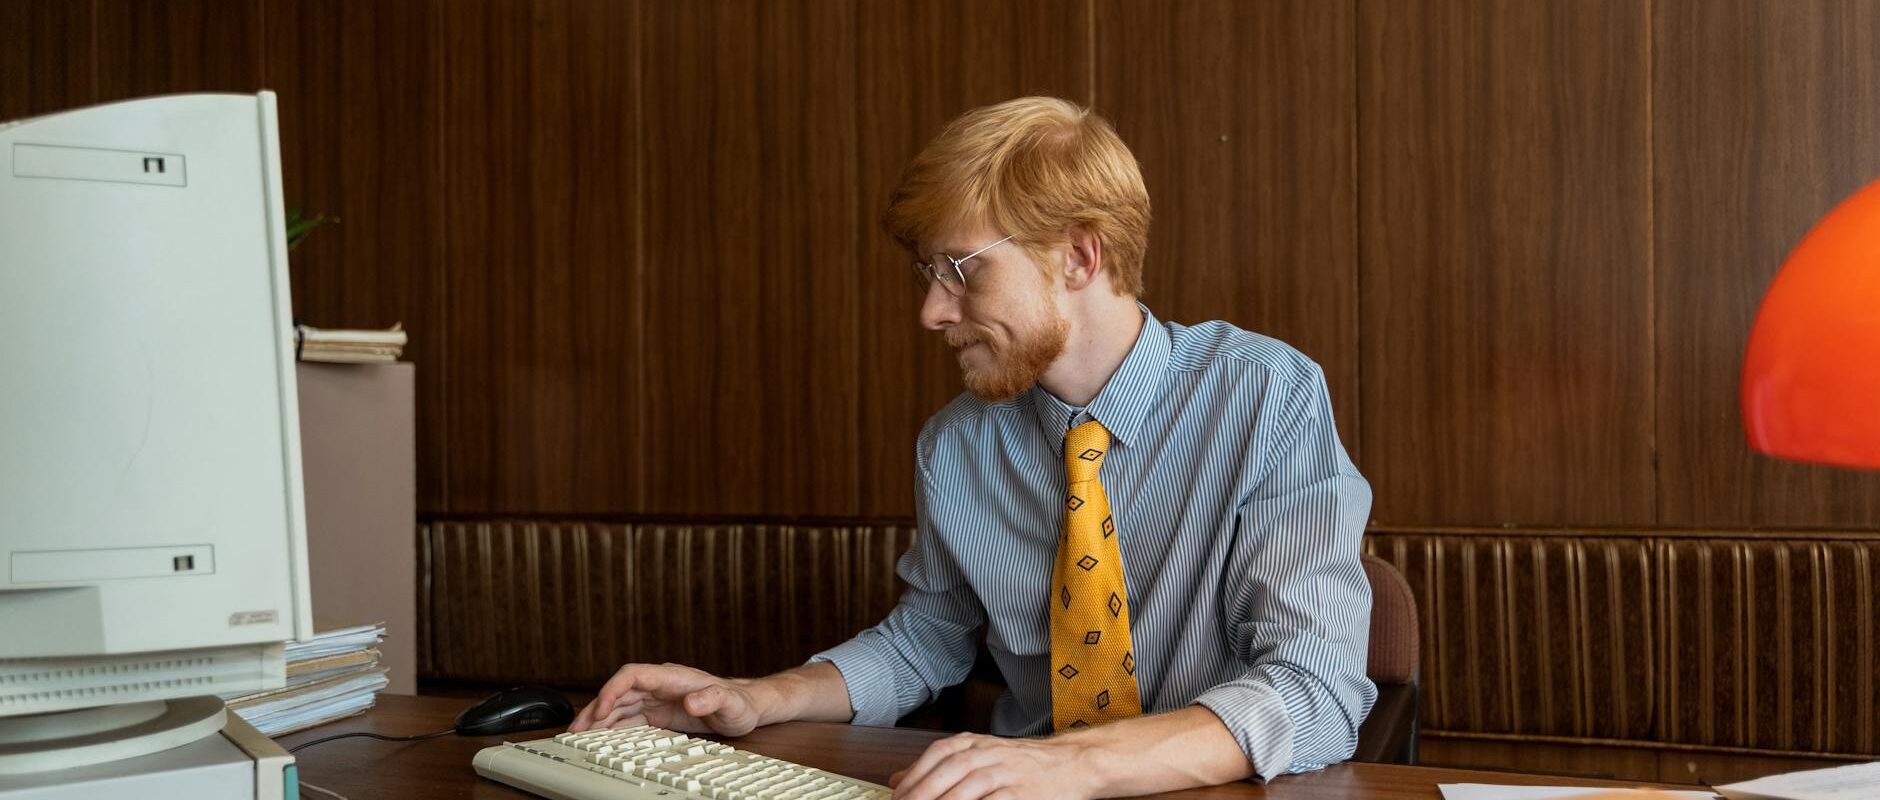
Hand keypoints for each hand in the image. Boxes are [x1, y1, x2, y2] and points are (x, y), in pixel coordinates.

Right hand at [567, 662, 768, 735]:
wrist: (746, 708)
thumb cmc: (739, 703)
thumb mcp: (730, 704)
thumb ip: (713, 699)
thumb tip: (693, 699)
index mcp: (672, 677)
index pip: (633, 675)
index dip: (613, 689)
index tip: (601, 707)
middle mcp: (660, 685)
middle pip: (619, 692)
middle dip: (596, 708)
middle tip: (577, 730)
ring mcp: (657, 699)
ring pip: (619, 705)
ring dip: (599, 719)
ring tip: (579, 736)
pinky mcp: (657, 713)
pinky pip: (628, 718)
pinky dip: (612, 728)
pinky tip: (600, 738)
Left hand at [889, 732, 1095, 799]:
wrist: (1071, 763)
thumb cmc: (1023, 763)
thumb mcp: (979, 754)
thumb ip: (939, 766)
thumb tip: (897, 779)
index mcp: (975, 743)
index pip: (937, 755)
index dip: (914, 776)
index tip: (897, 796)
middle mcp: (989, 753)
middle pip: (949, 770)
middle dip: (923, 793)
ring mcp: (1007, 772)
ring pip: (969, 787)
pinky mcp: (1023, 793)